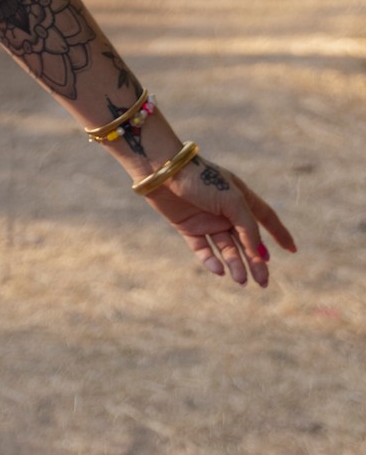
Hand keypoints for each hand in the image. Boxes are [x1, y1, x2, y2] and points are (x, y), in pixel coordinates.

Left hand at [146, 154, 296, 287]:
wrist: (163, 171)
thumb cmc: (201, 179)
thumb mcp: (233, 201)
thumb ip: (248, 227)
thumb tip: (257, 252)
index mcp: (241, 198)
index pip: (266, 217)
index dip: (279, 233)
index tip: (292, 249)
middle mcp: (226, 211)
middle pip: (247, 241)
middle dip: (256, 262)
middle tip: (263, 282)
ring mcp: (207, 220)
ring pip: (227, 248)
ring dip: (235, 264)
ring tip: (241, 280)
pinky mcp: (188, 227)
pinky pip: (203, 249)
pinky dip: (211, 261)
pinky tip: (219, 270)